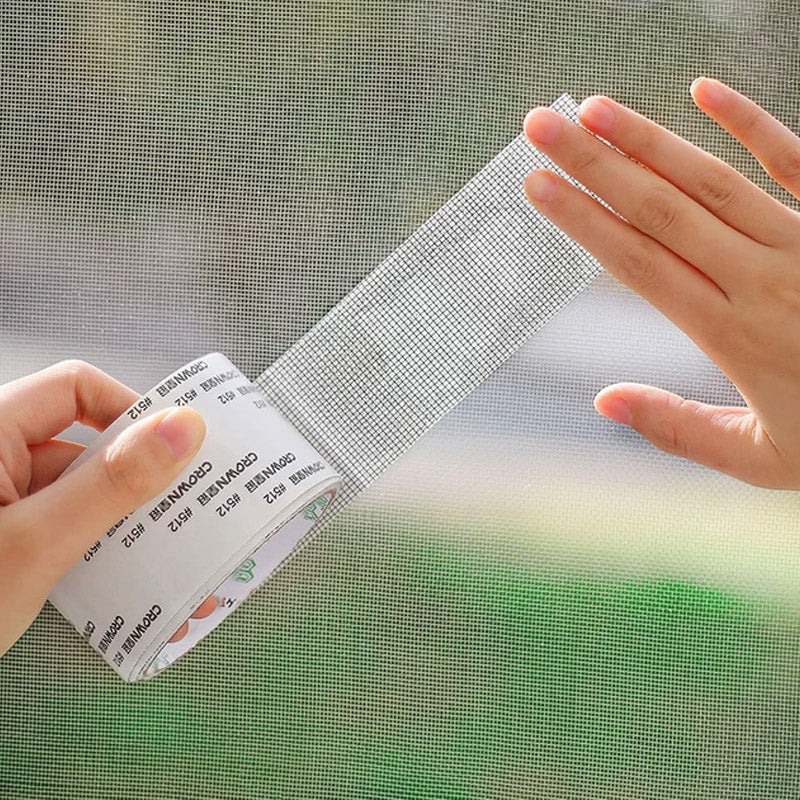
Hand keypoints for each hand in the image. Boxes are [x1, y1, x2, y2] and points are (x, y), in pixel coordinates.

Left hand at [0, 360, 205, 655]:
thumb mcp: (35, 545)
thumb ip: (110, 484)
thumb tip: (182, 428)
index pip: (75, 389)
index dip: (130, 410)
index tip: (177, 451)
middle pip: (81, 441)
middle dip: (136, 473)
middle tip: (188, 504)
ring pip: (75, 487)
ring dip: (121, 515)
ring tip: (166, 547)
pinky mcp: (2, 537)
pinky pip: (61, 522)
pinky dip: (95, 541)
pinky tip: (124, 571)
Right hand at [523, 78, 799, 488]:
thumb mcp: (758, 458)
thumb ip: (678, 429)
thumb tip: (602, 400)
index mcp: (733, 336)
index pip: (639, 265)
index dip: (583, 221)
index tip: (538, 187)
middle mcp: (761, 281)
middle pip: (661, 211)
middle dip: (594, 165)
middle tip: (541, 127)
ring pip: (712, 181)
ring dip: (648, 141)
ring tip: (593, 109)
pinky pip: (795, 162)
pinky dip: (752, 123)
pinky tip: (705, 89)